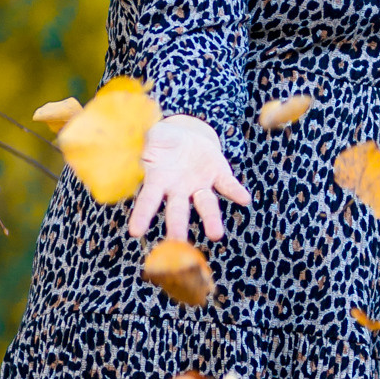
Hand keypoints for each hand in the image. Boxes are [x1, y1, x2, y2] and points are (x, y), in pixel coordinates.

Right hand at [127, 113, 251, 243]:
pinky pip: (227, 185)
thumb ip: (147, 138)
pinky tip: (244, 199)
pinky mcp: (219, 175)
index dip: (141, 215)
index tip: (135, 232)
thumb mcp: (153, 135)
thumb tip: (138, 136)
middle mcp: (179, 190)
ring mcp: (200, 185)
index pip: (148, 200)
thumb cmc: (163, 141)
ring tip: (216, 235)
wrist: (187, 138)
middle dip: (177, 226)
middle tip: (177, 243)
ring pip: (206, 205)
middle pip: (178, 211)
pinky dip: (236, 192)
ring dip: (211, 219)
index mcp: (157, 181)